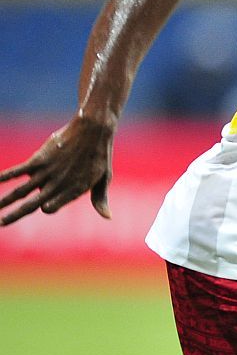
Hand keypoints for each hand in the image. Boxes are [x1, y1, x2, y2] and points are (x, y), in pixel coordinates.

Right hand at [0, 116, 115, 225]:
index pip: (51, 208)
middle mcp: (58, 185)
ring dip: (4, 201)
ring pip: (20, 192)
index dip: (47, 207)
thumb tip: (108, 218)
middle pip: (31, 205)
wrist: (93, 130)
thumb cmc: (100, 155)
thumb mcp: (104, 178)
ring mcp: (47, 173)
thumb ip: (100, 199)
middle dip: (14, 216)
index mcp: (73, 191)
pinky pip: (17, 172)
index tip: (44, 205)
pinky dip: (4, 177)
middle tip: (1, 223)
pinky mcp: (39, 160)